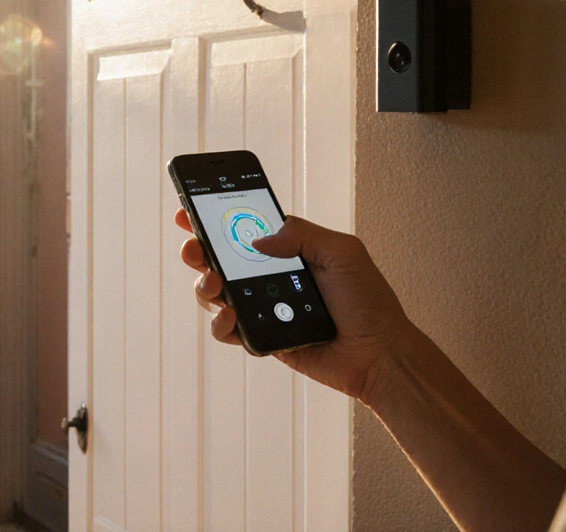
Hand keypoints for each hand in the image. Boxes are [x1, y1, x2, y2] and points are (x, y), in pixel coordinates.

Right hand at [175, 209, 413, 401]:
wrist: (378, 354)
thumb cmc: (368, 302)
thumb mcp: (343, 253)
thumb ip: (302, 235)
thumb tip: (259, 238)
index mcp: (289, 250)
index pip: (244, 230)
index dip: (213, 221)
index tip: (187, 211)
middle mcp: (270, 277)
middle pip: (220, 260)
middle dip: (198, 251)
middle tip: (194, 249)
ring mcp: (263, 307)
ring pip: (216, 294)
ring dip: (204, 286)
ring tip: (214, 285)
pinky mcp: (261, 338)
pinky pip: (228, 330)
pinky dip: (221, 324)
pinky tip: (231, 317)